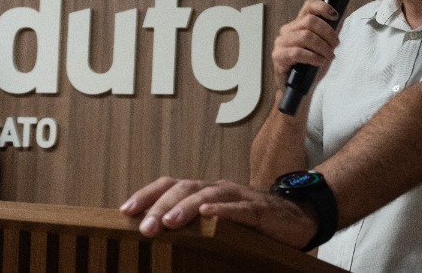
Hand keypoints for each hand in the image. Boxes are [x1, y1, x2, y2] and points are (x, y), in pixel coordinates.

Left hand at [120, 176, 317, 248]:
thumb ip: (192, 226)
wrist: (295, 219)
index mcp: (205, 192)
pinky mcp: (259, 210)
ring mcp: (239, 197)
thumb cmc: (252, 224)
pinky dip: (222, 210)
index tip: (126, 211)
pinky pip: (239, 208)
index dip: (148, 194)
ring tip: (170, 222)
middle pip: (185, 188)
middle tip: (145, 227)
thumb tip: (156, 236)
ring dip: (186, 208)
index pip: (171, 185)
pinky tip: (208, 215)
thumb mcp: (216, 224)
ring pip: (208, 195)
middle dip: (161, 206)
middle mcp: (218, 189)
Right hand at [271, 0, 339, 88]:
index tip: (335, 16)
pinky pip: (298, 52)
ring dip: (322, 46)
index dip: (322, 7)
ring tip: (329, 56)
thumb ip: (327, 35)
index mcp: (297, 25)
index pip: (308, 7)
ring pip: (305, 36)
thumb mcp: (321, 48)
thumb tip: (339, 22)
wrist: (295, 89)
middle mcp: (287, 31)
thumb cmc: (308, 68)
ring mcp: (281, 43)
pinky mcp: (278, 57)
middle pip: (310, 21)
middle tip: (335, 45)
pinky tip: (320, 62)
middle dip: (327, 33)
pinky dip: (313, 57)